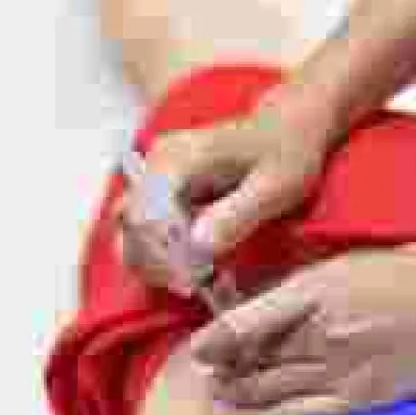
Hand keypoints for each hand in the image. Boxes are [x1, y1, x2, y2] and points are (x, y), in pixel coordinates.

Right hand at [116, 85, 339, 294]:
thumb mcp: (275, 187)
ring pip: (129, 231)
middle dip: (156, 263)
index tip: (194, 278)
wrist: (285, 129)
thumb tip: (197, 247)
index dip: (162, 253)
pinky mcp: (159, 191)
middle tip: (195, 285)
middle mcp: (156, 162)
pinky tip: (192, 267)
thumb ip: (237, 215)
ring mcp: (154, 176)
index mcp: (180, 157)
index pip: (145, 214)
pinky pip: (143, 231)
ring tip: (195, 280)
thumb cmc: (286, 153)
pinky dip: (161, 256)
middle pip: (130, 225)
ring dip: (155, 263)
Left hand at [189, 240, 415, 414]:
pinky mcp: (366, 397)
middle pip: (254, 358)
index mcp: (322, 285)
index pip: (247, 320)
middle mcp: (327, 329)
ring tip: (217, 394)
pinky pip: (301, 414)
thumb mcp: (356, 257)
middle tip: (206, 370)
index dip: (214, 339)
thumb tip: (262, 296)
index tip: (197, 347)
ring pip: (271, 389)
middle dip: (223, 367)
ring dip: (236, 394)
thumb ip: (308, 280)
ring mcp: (347, 367)